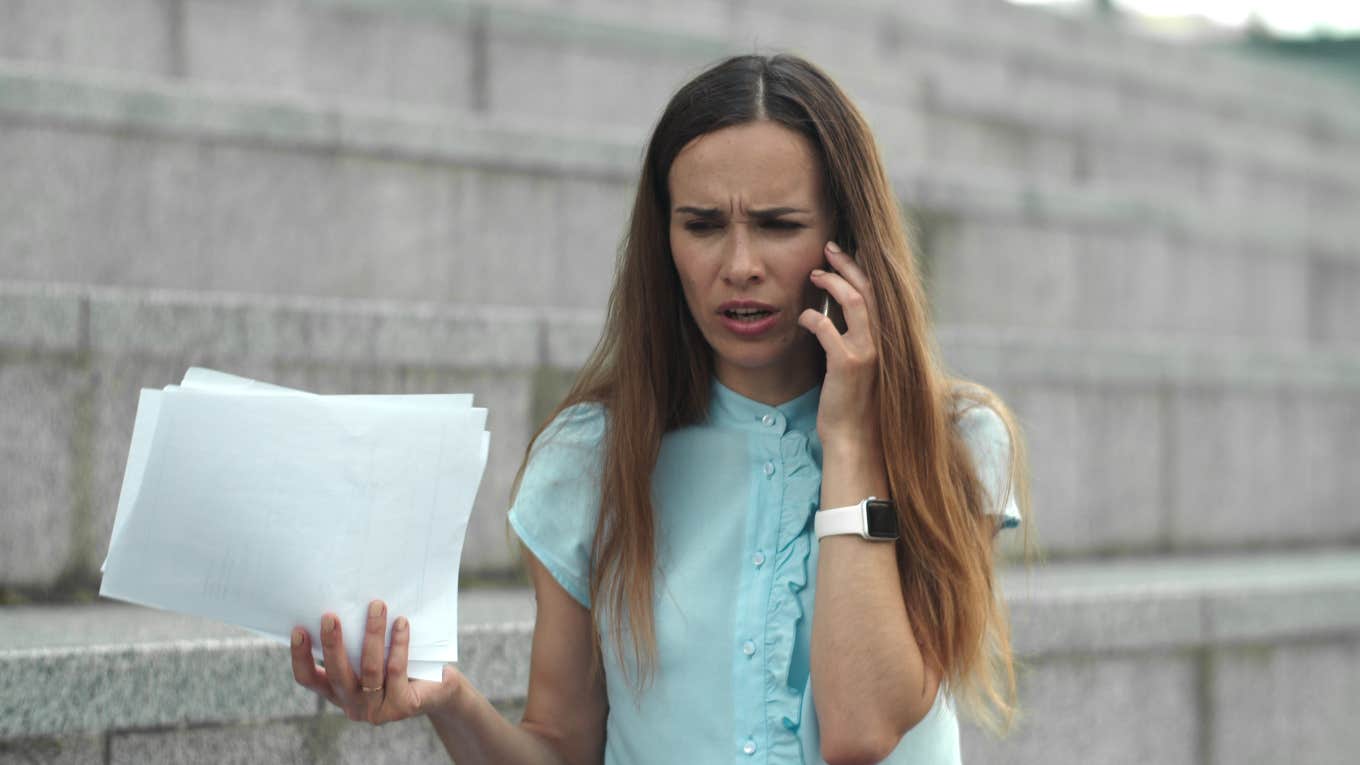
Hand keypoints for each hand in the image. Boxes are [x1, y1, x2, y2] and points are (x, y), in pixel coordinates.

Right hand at [290, 599, 463, 724]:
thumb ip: (355, 642)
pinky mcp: (401, 706)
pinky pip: (396, 670)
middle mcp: (353, 705)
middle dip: (332, 643)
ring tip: (377, 606)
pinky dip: (398, 644)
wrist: (439, 688)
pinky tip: (401, 623)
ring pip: (369, 670)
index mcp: (339, 692)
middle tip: (330, 616)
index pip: (309, 679)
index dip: (300, 657)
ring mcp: (377, 710)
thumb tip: (346, 602)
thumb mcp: (373, 654)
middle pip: (337, 674)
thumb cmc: (400, 665)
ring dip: (372, 634)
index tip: (298, 629)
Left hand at [797, 241, 881, 452]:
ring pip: (853, 301)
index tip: (844, 252)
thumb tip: (838, 313)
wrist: (854, 437)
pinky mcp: (847, 364)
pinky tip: (802, 317)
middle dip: (846, 264)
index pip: (877, 293)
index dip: (861, 269)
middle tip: (827, 248)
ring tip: (814, 274)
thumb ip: (855, 338)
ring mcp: (867, 352)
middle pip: (867, 288)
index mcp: (885, 339)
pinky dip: (813, 317)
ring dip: (831, 282)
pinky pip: (827, 328)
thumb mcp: (859, 365)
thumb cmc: (851, 402)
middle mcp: (882, 341)